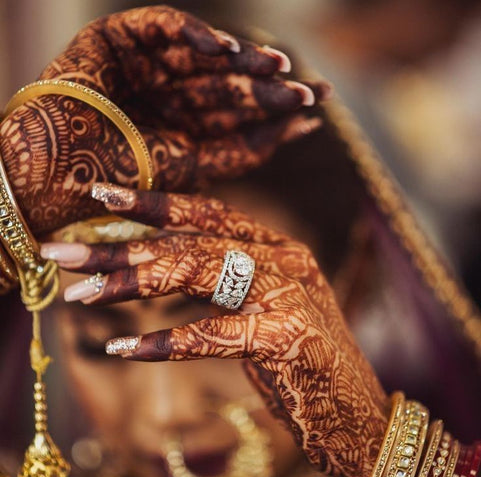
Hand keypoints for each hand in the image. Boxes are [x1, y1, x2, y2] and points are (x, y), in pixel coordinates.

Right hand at [0, 6, 329, 236]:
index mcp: (185, 124)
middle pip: (229, 84)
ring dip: (241, 60)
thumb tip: (294, 133)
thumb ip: (242, 152)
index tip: (315, 110)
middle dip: (268, 88)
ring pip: (204, 56)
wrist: (57, 172)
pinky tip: (222, 49)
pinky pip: (162, 27)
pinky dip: (190, 35)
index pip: (239, 114)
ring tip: (277, 68)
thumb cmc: (120, 178)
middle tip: (307, 89)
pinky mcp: (121, 37)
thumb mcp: (194, 168)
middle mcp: (171, 92)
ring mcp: (148, 63)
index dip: (275, 110)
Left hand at [45, 183, 389, 476]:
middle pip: (195, 240)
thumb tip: (154, 274)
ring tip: (83, 292)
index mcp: (280, 249)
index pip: (211, 212)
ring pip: (202, 271)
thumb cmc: (303, 369)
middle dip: (125, 245)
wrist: (358, 418)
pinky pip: (214, 334)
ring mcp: (291, 295)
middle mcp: (287, 260)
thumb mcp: (262, 315)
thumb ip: (222, 287)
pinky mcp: (289, 338)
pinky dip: (166, 343)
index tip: (102, 196)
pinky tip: (124, 349)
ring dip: (136, 282)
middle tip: (65, 251)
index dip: (156, 202)